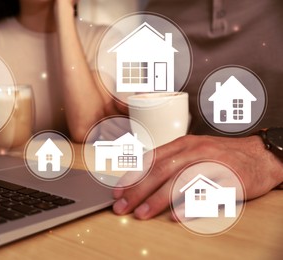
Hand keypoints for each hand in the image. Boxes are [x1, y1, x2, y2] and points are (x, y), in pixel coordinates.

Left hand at [112, 135, 282, 219]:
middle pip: (161, 171)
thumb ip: (169, 160)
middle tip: (122, 207)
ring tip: (142, 214)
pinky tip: (176, 216)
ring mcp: (213, 164)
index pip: (152, 159)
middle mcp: (196, 151)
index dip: (132, 176)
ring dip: (158, 199)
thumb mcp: (192, 150)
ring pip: (180, 181)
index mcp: (184, 144)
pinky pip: (208, 194)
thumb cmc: (220, 155)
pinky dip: (191, 205)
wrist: (260, 155)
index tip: (117, 192)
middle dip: (138, 190)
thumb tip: (141, 177)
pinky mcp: (231, 180)